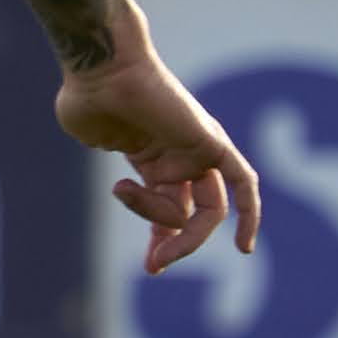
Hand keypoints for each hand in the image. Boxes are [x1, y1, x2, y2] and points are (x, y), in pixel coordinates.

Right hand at [53, 42, 261, 274]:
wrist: (102, 69)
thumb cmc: (89, 98)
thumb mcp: (93, 141)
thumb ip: (104, 157)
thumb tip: (122, 184)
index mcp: (152, 158)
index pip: (168, 208)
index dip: (162, 240)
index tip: (151, 267)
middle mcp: (181, 156)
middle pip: (189, 216)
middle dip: (173, 246)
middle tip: (153, 268)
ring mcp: (198, 150)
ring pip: (202, 211)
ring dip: (175, 231)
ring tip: (140, 218)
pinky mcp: (213, 143)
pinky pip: (243, 183)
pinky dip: (249, 213)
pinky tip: (245, 247)